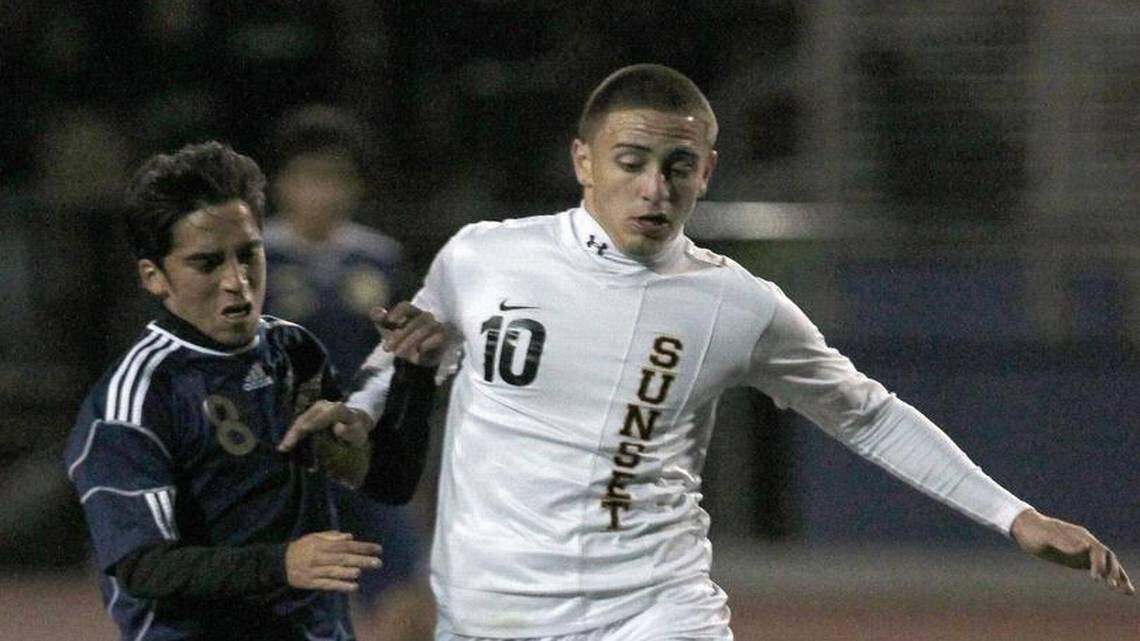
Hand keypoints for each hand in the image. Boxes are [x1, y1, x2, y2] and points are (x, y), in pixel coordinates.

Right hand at [277, 400, 369, 452]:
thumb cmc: (356, 431)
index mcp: (339, 410)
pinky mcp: (311, 413)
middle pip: (309, 416)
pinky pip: (300, 422)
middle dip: (297, 431)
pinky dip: (293, 433)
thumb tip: (338, 428)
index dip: (317, 420)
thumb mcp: (357, 434)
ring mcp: (316, 408)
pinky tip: (286, 444)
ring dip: (291, 433)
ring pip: (301, 419)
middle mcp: (326, 405)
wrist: (354, 421)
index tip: (305, 429)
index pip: (328, 413)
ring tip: (283, 448)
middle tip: (286, 446)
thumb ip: (350, 432)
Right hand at [285, 531, 380, 591]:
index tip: (378, 549)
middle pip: (343, 558)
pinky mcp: (312, 583)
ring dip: (350, 572)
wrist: (280, 563)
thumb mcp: (314, 537)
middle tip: (378, 563)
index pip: (346, 545)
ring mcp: (316, 571)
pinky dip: (341, 586)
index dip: (362, 547)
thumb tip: (350, 536)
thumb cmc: (301, 548)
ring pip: (335, 571)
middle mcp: (320, 557)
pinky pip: (328, 585)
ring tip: (363, 571)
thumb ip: (332, 537)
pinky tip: (354, 587)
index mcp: (322, 545)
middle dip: (362, 560)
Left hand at [373, 302, 445, 365]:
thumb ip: (381, 320)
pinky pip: (437, 339)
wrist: (416, 359)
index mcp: (413, 312)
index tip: (389, 321)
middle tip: (386, 348)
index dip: (397, 312)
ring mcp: (436, 327)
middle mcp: (426, 317)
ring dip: (410, 341)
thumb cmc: (402, 340)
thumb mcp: (388, 331)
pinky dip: (426, 345)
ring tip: (398, 353)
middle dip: (399, 335)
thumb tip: (375, 312)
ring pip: (425, 330)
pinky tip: (417, 353)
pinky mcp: (443, 339)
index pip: (406, 307)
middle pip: (415, 321)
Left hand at [1010, 508, 1133, 594]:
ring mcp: (1084, 550)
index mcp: (1079, 536)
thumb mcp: (1045, 537)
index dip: (1099, 564)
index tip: (1096, 578)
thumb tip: (1085, 547)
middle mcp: (1085, 542)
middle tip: (1112, 587)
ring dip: (1118, 576)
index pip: (1097, 550)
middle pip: (1107, 557)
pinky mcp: (1079, 558)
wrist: (1024, 526)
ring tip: (1128, 592)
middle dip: (1113, 571)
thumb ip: (1063, 542)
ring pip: (1107, 563)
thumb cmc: (1033, 532)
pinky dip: (1109, 577)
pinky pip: (1098, 568)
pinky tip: (1116, 588)